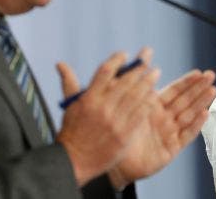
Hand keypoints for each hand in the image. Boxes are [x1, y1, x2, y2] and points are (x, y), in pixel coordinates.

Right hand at [55, 48, 157, 186]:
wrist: (75, 162)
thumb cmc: (72, 132)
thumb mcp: (70, 106)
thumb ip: (69, 83)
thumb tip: (60, 64)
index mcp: (88, 99)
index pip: (105, 72)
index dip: (116, 60)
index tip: (124, 54)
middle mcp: (103, 108)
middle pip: (125, 82)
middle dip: (138, 68)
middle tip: (148, 58)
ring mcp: (115, 122)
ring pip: (136, 96)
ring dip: (148, 82)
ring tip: (155, 72)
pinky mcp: (125, 134)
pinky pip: (140, 113)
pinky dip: (148, 101)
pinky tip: (154, 93)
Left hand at [109, 68, 215, 188]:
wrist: (111, 158)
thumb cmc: (114, 129)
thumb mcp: (123, 100)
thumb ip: (132, 80)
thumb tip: (139, 55)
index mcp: (153, 106)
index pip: (174, 90)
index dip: (187, 81)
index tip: (199, 72)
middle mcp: (164, 118)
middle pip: (185, 100)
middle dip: (198, 88)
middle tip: (211, 75)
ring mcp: (168, 133)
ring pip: (188, 114)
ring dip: (201, 102)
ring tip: (213, 90)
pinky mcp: (171, 149)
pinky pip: (186, 135)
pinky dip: (196, 125)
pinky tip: (204, 113)